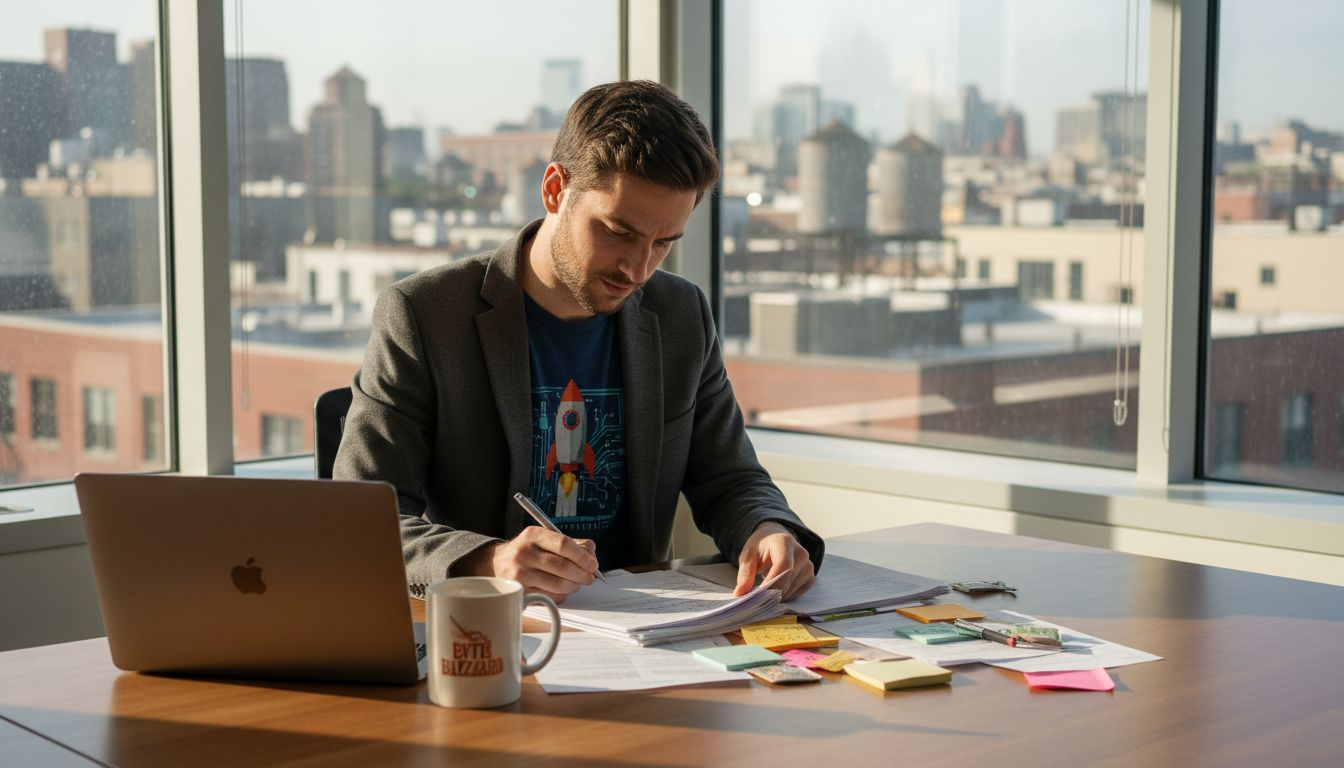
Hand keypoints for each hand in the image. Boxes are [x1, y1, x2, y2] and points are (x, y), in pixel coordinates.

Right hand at [460, 528, 597, 603]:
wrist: (498, 564)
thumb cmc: (530, 552)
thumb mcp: (546, 539)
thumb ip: (572, 544)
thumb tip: (591, 555)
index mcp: (533, 535)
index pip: (563, 544)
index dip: (582, 556)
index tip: (593, 564)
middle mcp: (523, 553)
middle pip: (563, 566)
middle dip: (582, 574)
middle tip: (589, 578)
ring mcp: (519, 573)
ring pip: (558, 584)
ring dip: (574, 586)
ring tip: (576, 583)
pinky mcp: (520, 591)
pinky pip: (550, 596)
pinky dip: (562, 595)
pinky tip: (562, 590)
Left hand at [733, 522, 814, 600]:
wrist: (775, 539)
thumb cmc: (761, 547)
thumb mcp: (748, 555)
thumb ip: (745, 573)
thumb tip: (740, 593)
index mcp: (784, 542)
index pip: (784, 564)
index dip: (772, 581)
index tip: (759, 594)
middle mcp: (800, 552)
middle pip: (788, 579)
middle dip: (771, 592)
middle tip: (756, 598)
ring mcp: (808, 565)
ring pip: (793, 589)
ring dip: (778, 595)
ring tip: (765, 592)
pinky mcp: (810, 576)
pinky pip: (799, 592)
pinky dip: (786, 596)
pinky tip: (777, 590)